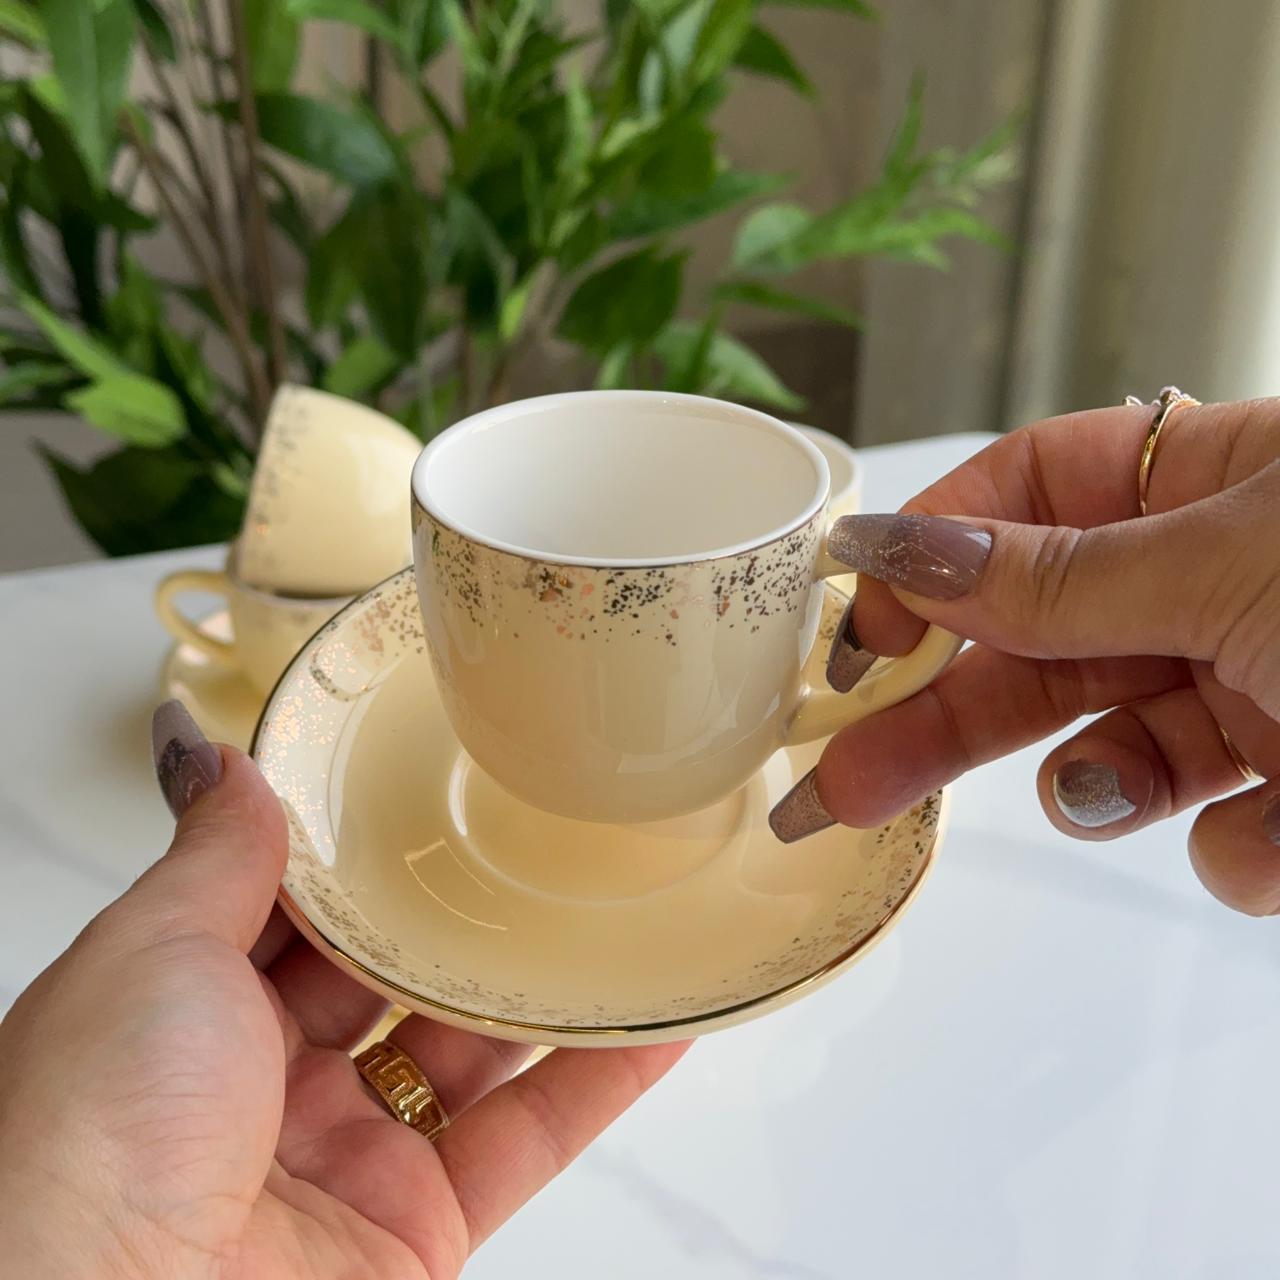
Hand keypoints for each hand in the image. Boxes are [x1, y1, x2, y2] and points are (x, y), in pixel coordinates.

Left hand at [0, 702, 686, 1278]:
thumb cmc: (86, 1135)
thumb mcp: (152, 953)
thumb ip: (213, 856)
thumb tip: (217, 760)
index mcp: (190, 1014)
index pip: (299, 912)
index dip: (360, 855)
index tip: (427, 790)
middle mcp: (267, 1088)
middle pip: (394, 980)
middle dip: (464, 915)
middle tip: (540, 838)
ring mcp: (349, 1161)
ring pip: (474, 1054)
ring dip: (548, 989)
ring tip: (618, 910)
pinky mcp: (420, 1231)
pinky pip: (527, 1141)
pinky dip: (600, 1081)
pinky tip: (655, 1020)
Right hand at [770, 398, 1279, 913]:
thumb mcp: (1232, 562)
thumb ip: (1062, 578)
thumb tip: (900, 550)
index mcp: (1214, 482)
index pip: (1032, 490)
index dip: (936, 551)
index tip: (863, 631)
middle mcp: (1225, 579)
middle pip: (1041, 641)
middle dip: (946, 715)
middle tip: (844, 780)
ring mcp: (1261, 681)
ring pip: (1116, 744)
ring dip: (1089, 786)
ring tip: (1095, 796)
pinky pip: (1220, 830)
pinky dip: (1238, 846)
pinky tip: (1278, 827)